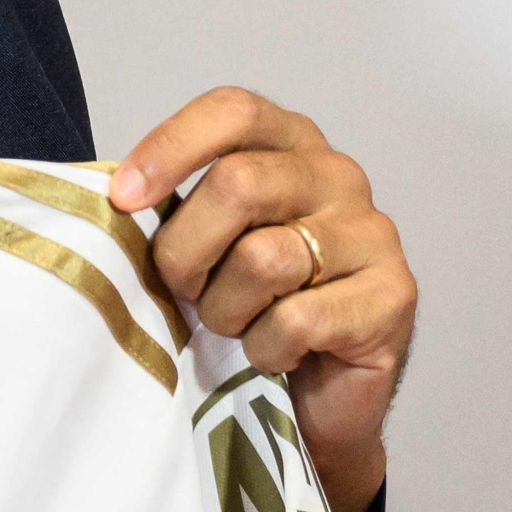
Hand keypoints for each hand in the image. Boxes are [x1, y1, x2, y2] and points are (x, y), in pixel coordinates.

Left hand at [111, 88, 414, 511]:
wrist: (314, 400)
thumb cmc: (250, 307)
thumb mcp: (206, 240)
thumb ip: (176, 205)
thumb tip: (116, 195)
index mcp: (290, 143)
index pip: (233, 111)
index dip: (171, 148)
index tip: (123, 200)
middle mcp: (338, 175)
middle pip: (240, 183)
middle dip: (186, 249)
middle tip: (182, 289)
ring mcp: (373, 233)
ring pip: (264, 257)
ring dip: (226, 308)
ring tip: (235, 326)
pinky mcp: (395, 295)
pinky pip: (297, 318)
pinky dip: (265, 347)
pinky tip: (274, 353)